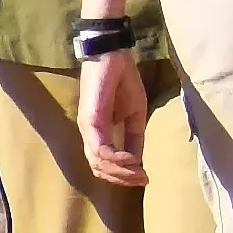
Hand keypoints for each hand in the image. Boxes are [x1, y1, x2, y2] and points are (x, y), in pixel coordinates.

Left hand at [80, 47, 150, 189]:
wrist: (112, 54)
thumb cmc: (123, 80)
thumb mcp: (135, 112)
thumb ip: (134, 137)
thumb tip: (137, 161)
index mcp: (99, 133)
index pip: (104, 165)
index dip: (124, 176)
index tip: (145, 177)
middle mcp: (89, 134)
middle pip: (99, 169)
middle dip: (122, 179)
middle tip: (142, 178)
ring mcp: (88, 128)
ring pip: (98, 163)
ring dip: (119, 172)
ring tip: (138, 169)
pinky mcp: (90, 119)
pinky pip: (100, 148)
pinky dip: (116, 158)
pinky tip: (131, 158)